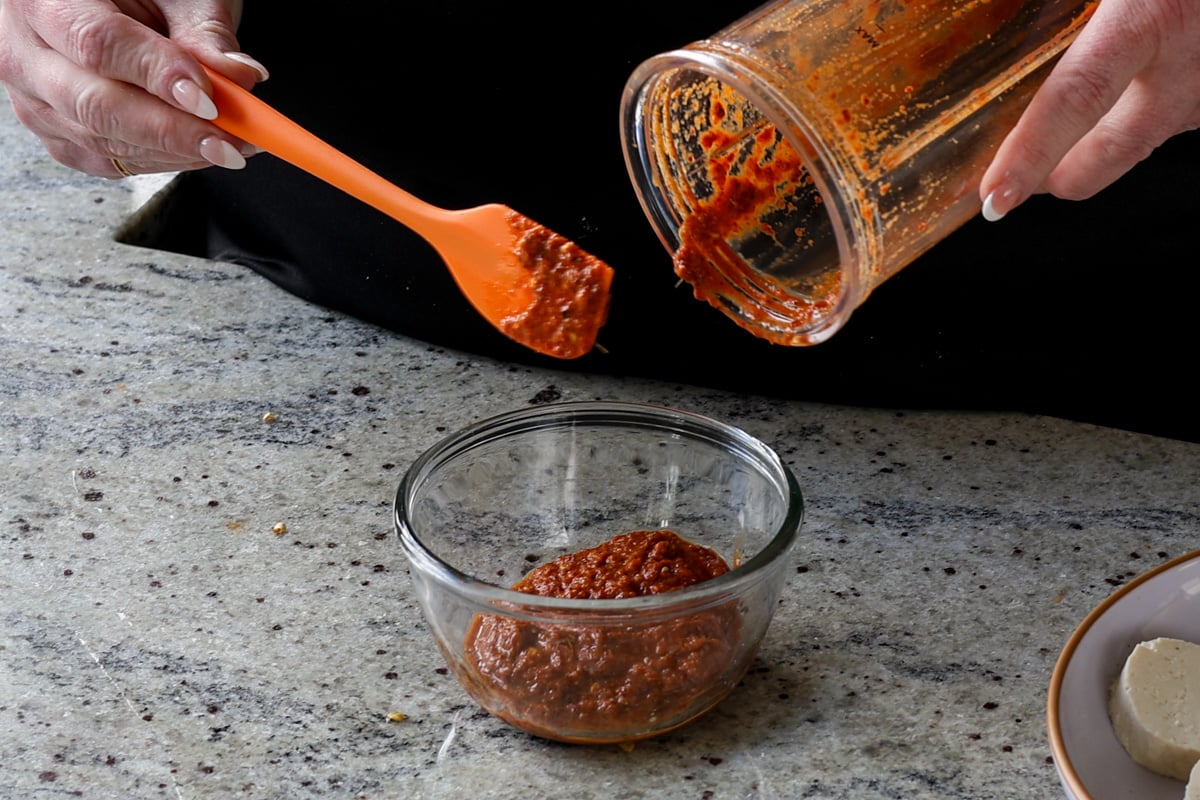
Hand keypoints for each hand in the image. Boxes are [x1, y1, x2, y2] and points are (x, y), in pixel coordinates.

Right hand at [0, 0, 267, 178]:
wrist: (108, 5)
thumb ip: (202, 32)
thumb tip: (239, 78)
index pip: (96, 43)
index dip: (156, 74)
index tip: (208, 99)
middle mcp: (24, 51)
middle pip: (94, 104)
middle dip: (172, 130)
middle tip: (231, 140)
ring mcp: (32, 97)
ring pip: (101, 140)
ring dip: (175, 152)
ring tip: (231, 145)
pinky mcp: (52, 132)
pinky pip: (105, 160)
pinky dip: (158, 160)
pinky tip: (195, 150)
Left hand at [980, 0, 1199, 219]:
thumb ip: (1069, 1)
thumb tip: (990, 8)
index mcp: (1148, 20)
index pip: (1073, 102)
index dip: (1028, 155)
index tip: (994, 198)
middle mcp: (1188, 71)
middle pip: (1100, 160)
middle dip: (1051, 177)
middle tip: (1014, 177)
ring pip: (1140, 138)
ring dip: (1101, 140)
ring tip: (1069, 122)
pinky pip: (1180, 109)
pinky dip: (1150, 103)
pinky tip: (1145, 70)